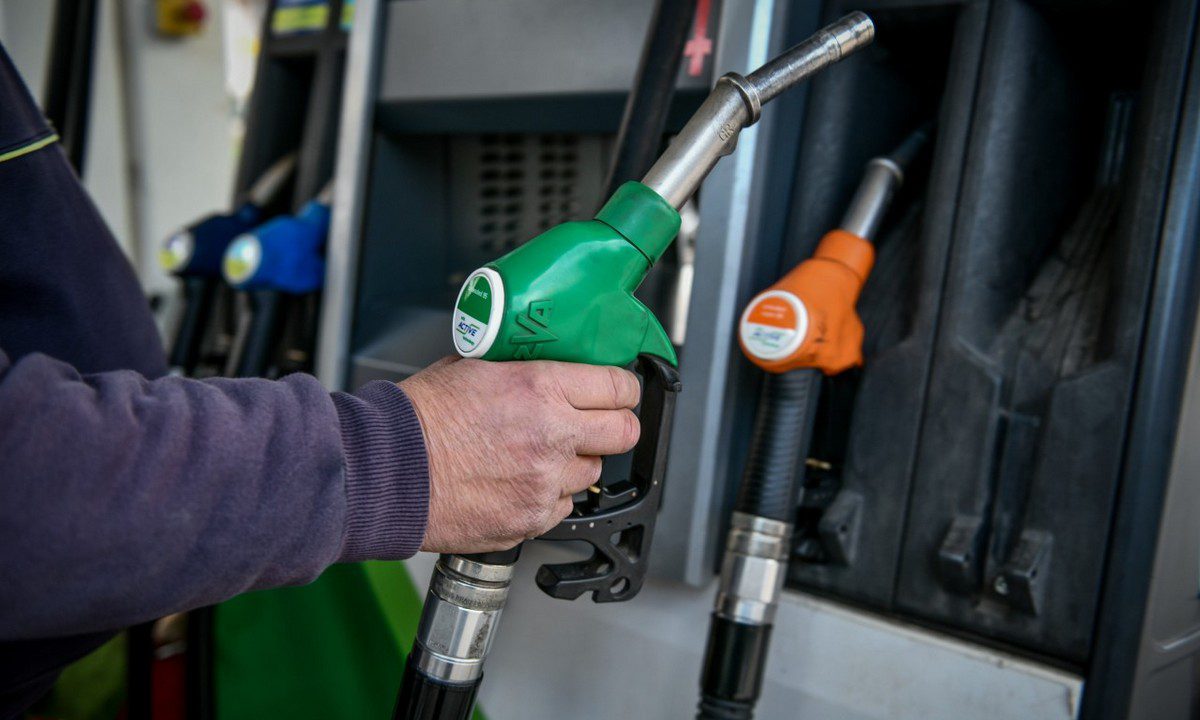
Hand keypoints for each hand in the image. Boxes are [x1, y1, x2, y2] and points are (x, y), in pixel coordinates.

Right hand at [400, 357, 640, 553]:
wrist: (387, 471)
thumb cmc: (419, 417)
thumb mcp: (474, 366)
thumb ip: (522, 368)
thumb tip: (548, 365)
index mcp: (540, 388)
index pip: (618, 386)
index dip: (622, 388)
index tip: (617, 391)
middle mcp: (552, 435)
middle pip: (624, 432)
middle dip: (615, 425)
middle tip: (596, 423)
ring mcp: (544, 482)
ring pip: (592, 472)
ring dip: (574, 462)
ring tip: (537, 455)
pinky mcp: (532, 518)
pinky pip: (562, 506)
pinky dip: (548, 495)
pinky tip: (518, 481)